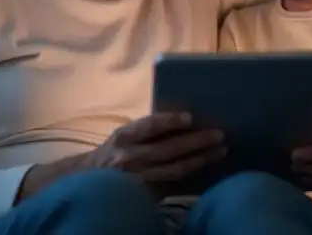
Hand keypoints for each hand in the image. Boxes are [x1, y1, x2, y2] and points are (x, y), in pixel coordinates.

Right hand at [85, 112, 225, 188]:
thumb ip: (146, 130)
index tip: (190, 117)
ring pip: (175, 169)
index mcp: (124, 136)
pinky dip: (191, 174)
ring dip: (201, 159)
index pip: (149, 126)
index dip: (170, 121)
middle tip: (219, 134)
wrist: (91, 181)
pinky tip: (206, 166)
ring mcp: (138, 178)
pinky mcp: (146, 194)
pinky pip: (173, 183)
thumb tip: (184, 120)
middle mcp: (130, 157)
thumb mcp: (123, 136)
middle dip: (197, 141)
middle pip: (168, 149)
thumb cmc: (114, 152)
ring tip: (220, 151)